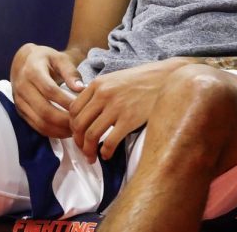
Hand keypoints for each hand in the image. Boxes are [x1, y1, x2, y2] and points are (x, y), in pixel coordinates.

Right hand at [10, 44, 84, 137]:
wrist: (23, 61)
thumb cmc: (45, 59)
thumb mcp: (59, 58)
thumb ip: (70, 72)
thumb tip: (81, 88)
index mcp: (32, 71)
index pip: (50, 91)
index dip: (66, 101)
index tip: (81, 107)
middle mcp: (22, 87)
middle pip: (44, 110)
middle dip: (64, 120)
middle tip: (81, 121)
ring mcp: (19, 101)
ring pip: (40, 122)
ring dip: (59, 129)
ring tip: (75, 129)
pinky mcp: (20, 111)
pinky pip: (36, 126)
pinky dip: (51, 132)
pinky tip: (65, 131)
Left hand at [67, 59, 184, 160]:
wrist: (164, 78)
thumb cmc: (140, 81)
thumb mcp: (114, 79)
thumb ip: (98, 93)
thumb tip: (85, 113)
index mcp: (97, 84)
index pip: (73, 109)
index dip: (71, 126)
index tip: (77, 135)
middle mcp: (103, 94)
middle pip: (79, 124)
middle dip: (77, 142)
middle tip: (83, 150)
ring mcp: (116, 107)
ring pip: (91, 135)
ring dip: (88, 151)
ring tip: (92, 157)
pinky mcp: (129, 119)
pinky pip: (110, 142)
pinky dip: (105, 152)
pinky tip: (107, 155)